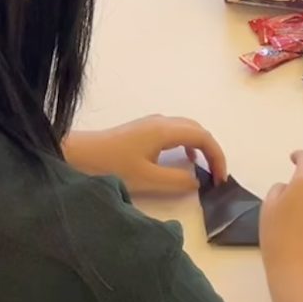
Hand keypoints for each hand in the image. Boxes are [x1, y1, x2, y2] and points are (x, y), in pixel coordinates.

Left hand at [64, 116, 227, 195]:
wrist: (82, 155)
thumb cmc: (113, 166)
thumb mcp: (147, 178)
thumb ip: (177, 180)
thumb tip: (198, 180)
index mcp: (165, 130)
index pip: (202, 136)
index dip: (217, 156)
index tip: (221, 179)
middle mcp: (161, 121)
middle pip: (197, 129)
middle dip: (212, 151)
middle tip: (217, 176)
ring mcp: (152, 123)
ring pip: (187, 129)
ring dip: (200, 147)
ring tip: (205, 170)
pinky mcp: (144, 130)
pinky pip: (175, 132)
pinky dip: (187, 144)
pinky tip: (184, 160)